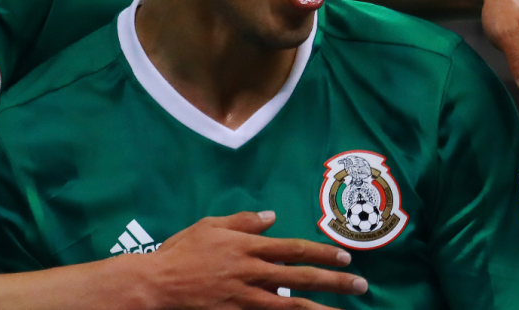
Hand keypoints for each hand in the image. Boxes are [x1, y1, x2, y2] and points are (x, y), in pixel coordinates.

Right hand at [132, 211, 365, 309]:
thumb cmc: (181, 251)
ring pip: (291, 306)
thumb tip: (272, 217)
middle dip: (334, 282)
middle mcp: (251, 272)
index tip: (344, 258)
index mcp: (246, 246)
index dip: (321, 254)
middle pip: (300, 278)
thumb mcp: (209, 225)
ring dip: (321, 309)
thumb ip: (242, 221)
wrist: (157, 284)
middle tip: (361, 286)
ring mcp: (245, 298)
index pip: (293, 249)